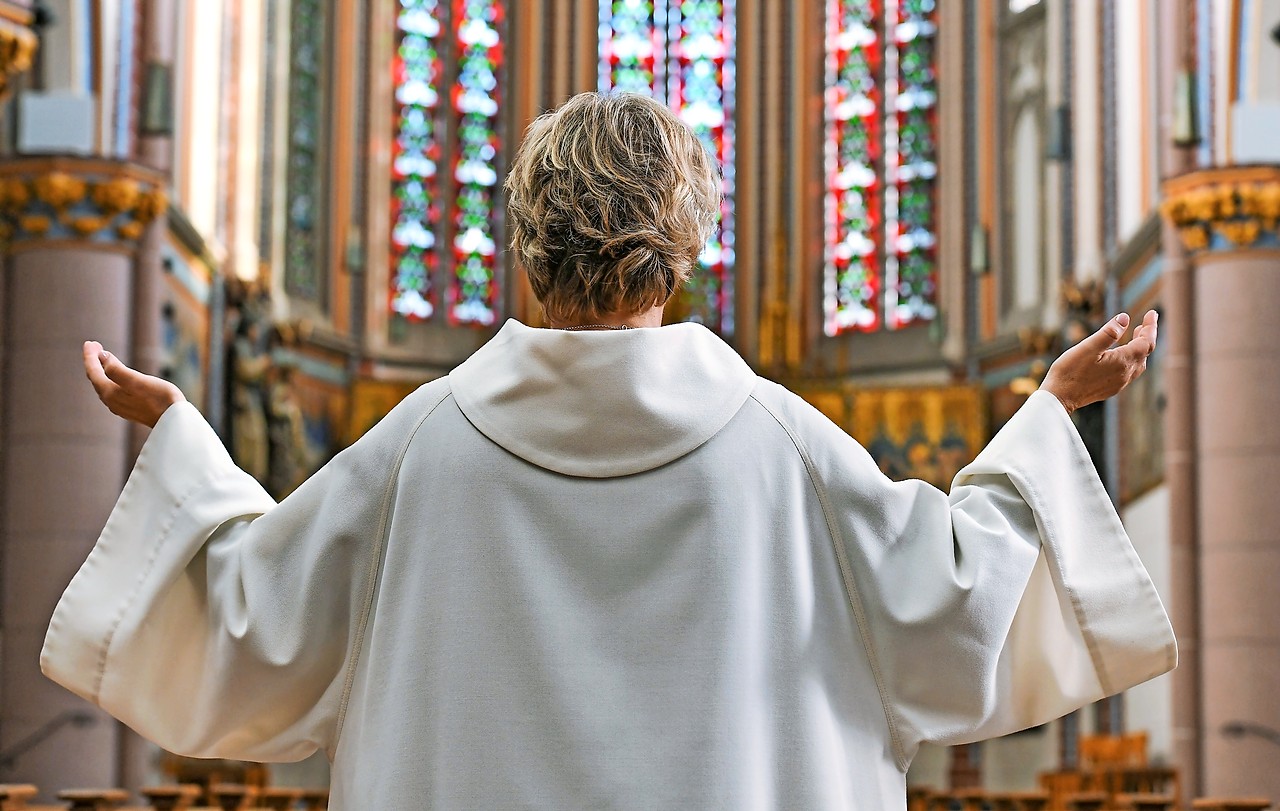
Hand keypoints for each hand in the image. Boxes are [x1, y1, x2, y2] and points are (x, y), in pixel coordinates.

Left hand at [83, 341, 184, 427]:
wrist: (175, 421)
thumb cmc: (160, 398)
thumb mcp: (138, 381)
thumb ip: (117, 370)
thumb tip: (102, 356)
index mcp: (110, 393)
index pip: (94, 372)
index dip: (90, 356)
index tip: (90, 342)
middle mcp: (111, 401)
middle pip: (96, 378)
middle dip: (94, 361)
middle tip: (95, 345)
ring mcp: (119, 406)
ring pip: (103, 385)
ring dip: (101, 370)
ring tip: (102, 358)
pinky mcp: (129, 408)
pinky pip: (111, 391)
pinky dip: (109, 379)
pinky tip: (114, 377)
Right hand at [1039, 310, 1157, 414]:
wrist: (1059, 397)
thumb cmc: (1070, 371)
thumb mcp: (1088, 347)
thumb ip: (1109, 332)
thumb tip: (1124, 318)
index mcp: (1123, 361)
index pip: (1146, 342)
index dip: (1151, 327)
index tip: (1152, 313)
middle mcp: (1125, 374)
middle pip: (1144, 353)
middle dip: (1146, 336)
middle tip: (1144, 322)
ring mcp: (1119, 383)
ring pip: (1138, 363)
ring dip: (1140, 349)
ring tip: (1135, 336)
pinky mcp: (1111, 389)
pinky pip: (1129, 372)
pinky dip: (1131, 359)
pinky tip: (1120, 356)